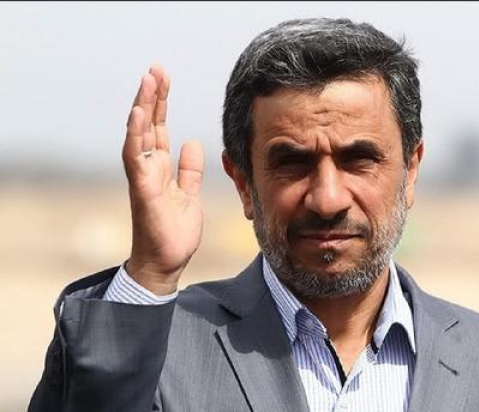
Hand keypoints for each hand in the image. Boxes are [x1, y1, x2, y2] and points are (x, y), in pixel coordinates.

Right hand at [122, 66, 203, 294]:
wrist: (166, 263)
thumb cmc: (174, 232)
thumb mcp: (190, 195)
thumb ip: (189, 170)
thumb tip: (192, 143)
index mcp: (161, 169)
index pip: (158, 130)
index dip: (160, 105)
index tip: (164, 79)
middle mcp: (149, 169)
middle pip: (148, 126)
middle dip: (152, 97)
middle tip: (156, 69)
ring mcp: (143, 178)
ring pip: (139, 136)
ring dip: (143, 108)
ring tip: (148, 80)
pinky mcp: (143, 190)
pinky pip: (137, 159)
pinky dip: (137, 135)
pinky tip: (140, 113)